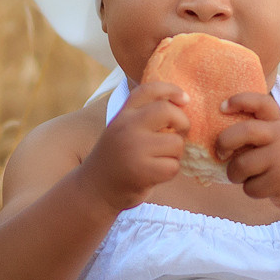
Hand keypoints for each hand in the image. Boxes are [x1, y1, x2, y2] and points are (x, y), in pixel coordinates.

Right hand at [77, 83, 187, 211]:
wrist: (95, 189)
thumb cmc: (118, 158)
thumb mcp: (123, 130)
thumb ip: (144, 116)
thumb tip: (182, 104)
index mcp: (123, 114)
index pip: (149, 90)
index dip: (172, 90)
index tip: (185, 99)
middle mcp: (126, 126)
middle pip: (168, 111)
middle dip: (183, 122)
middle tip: (179, 134)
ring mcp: (133, 148)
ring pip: (176, 143)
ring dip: (175, 154)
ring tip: (160, 159)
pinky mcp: (141, 171)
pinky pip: (173, 166)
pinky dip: (170, 172)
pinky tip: (156, 174)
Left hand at [214, 92, 279, 213]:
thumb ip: (262, 131)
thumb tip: (222, 136)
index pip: (260, 102)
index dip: (239, 100)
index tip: (222, 107)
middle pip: (244, 132)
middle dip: (224, 142)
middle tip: (221, 152)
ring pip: (241, 165)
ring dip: (235, 174)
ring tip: (245, 176)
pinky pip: (250, 187)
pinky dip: (252, 191)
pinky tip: (265, 188)